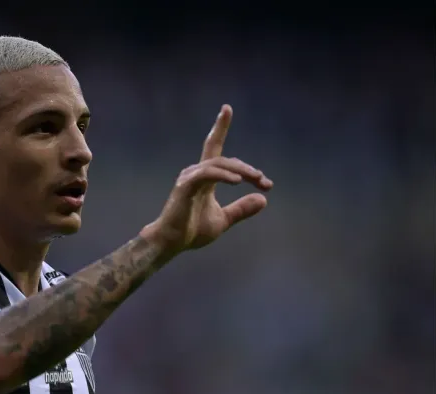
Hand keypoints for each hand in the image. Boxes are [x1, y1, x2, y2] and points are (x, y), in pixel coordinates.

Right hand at [141, 104, 272, 253]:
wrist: (171, 243)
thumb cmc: (192, 231)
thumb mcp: (224, 219)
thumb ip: (241, 209)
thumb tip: (263, 199)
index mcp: (204, 177)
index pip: (213, 147)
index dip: (220, 127)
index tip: (227, 108)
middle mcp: (196, 173)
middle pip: (224, 158)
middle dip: (246, 168)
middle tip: (264, 181)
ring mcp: (189, 178)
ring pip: (218, 163)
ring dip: (240, 170)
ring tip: (257, 179)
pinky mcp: (185, 186)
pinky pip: (208, 174)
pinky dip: (224, 175)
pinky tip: (238, 182)